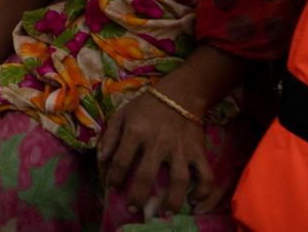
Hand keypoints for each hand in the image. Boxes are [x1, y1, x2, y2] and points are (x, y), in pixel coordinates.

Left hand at [99, 90, 216, 215]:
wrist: (180, 94)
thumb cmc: (146, 106)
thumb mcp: (122, 114)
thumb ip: (110, 135)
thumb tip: (102, 159)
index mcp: (135, 131)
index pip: (121, 161)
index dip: (115, 178)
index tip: (112, 189)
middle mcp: (157, 142)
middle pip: (146, 176)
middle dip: (138, 197)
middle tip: (133, 210)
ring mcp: (180, 148)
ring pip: (178, 180)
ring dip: (172, 200)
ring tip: (165, 213)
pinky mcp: (198, 150)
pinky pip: (205, 174)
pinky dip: (202, 190)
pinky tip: (194, 200)